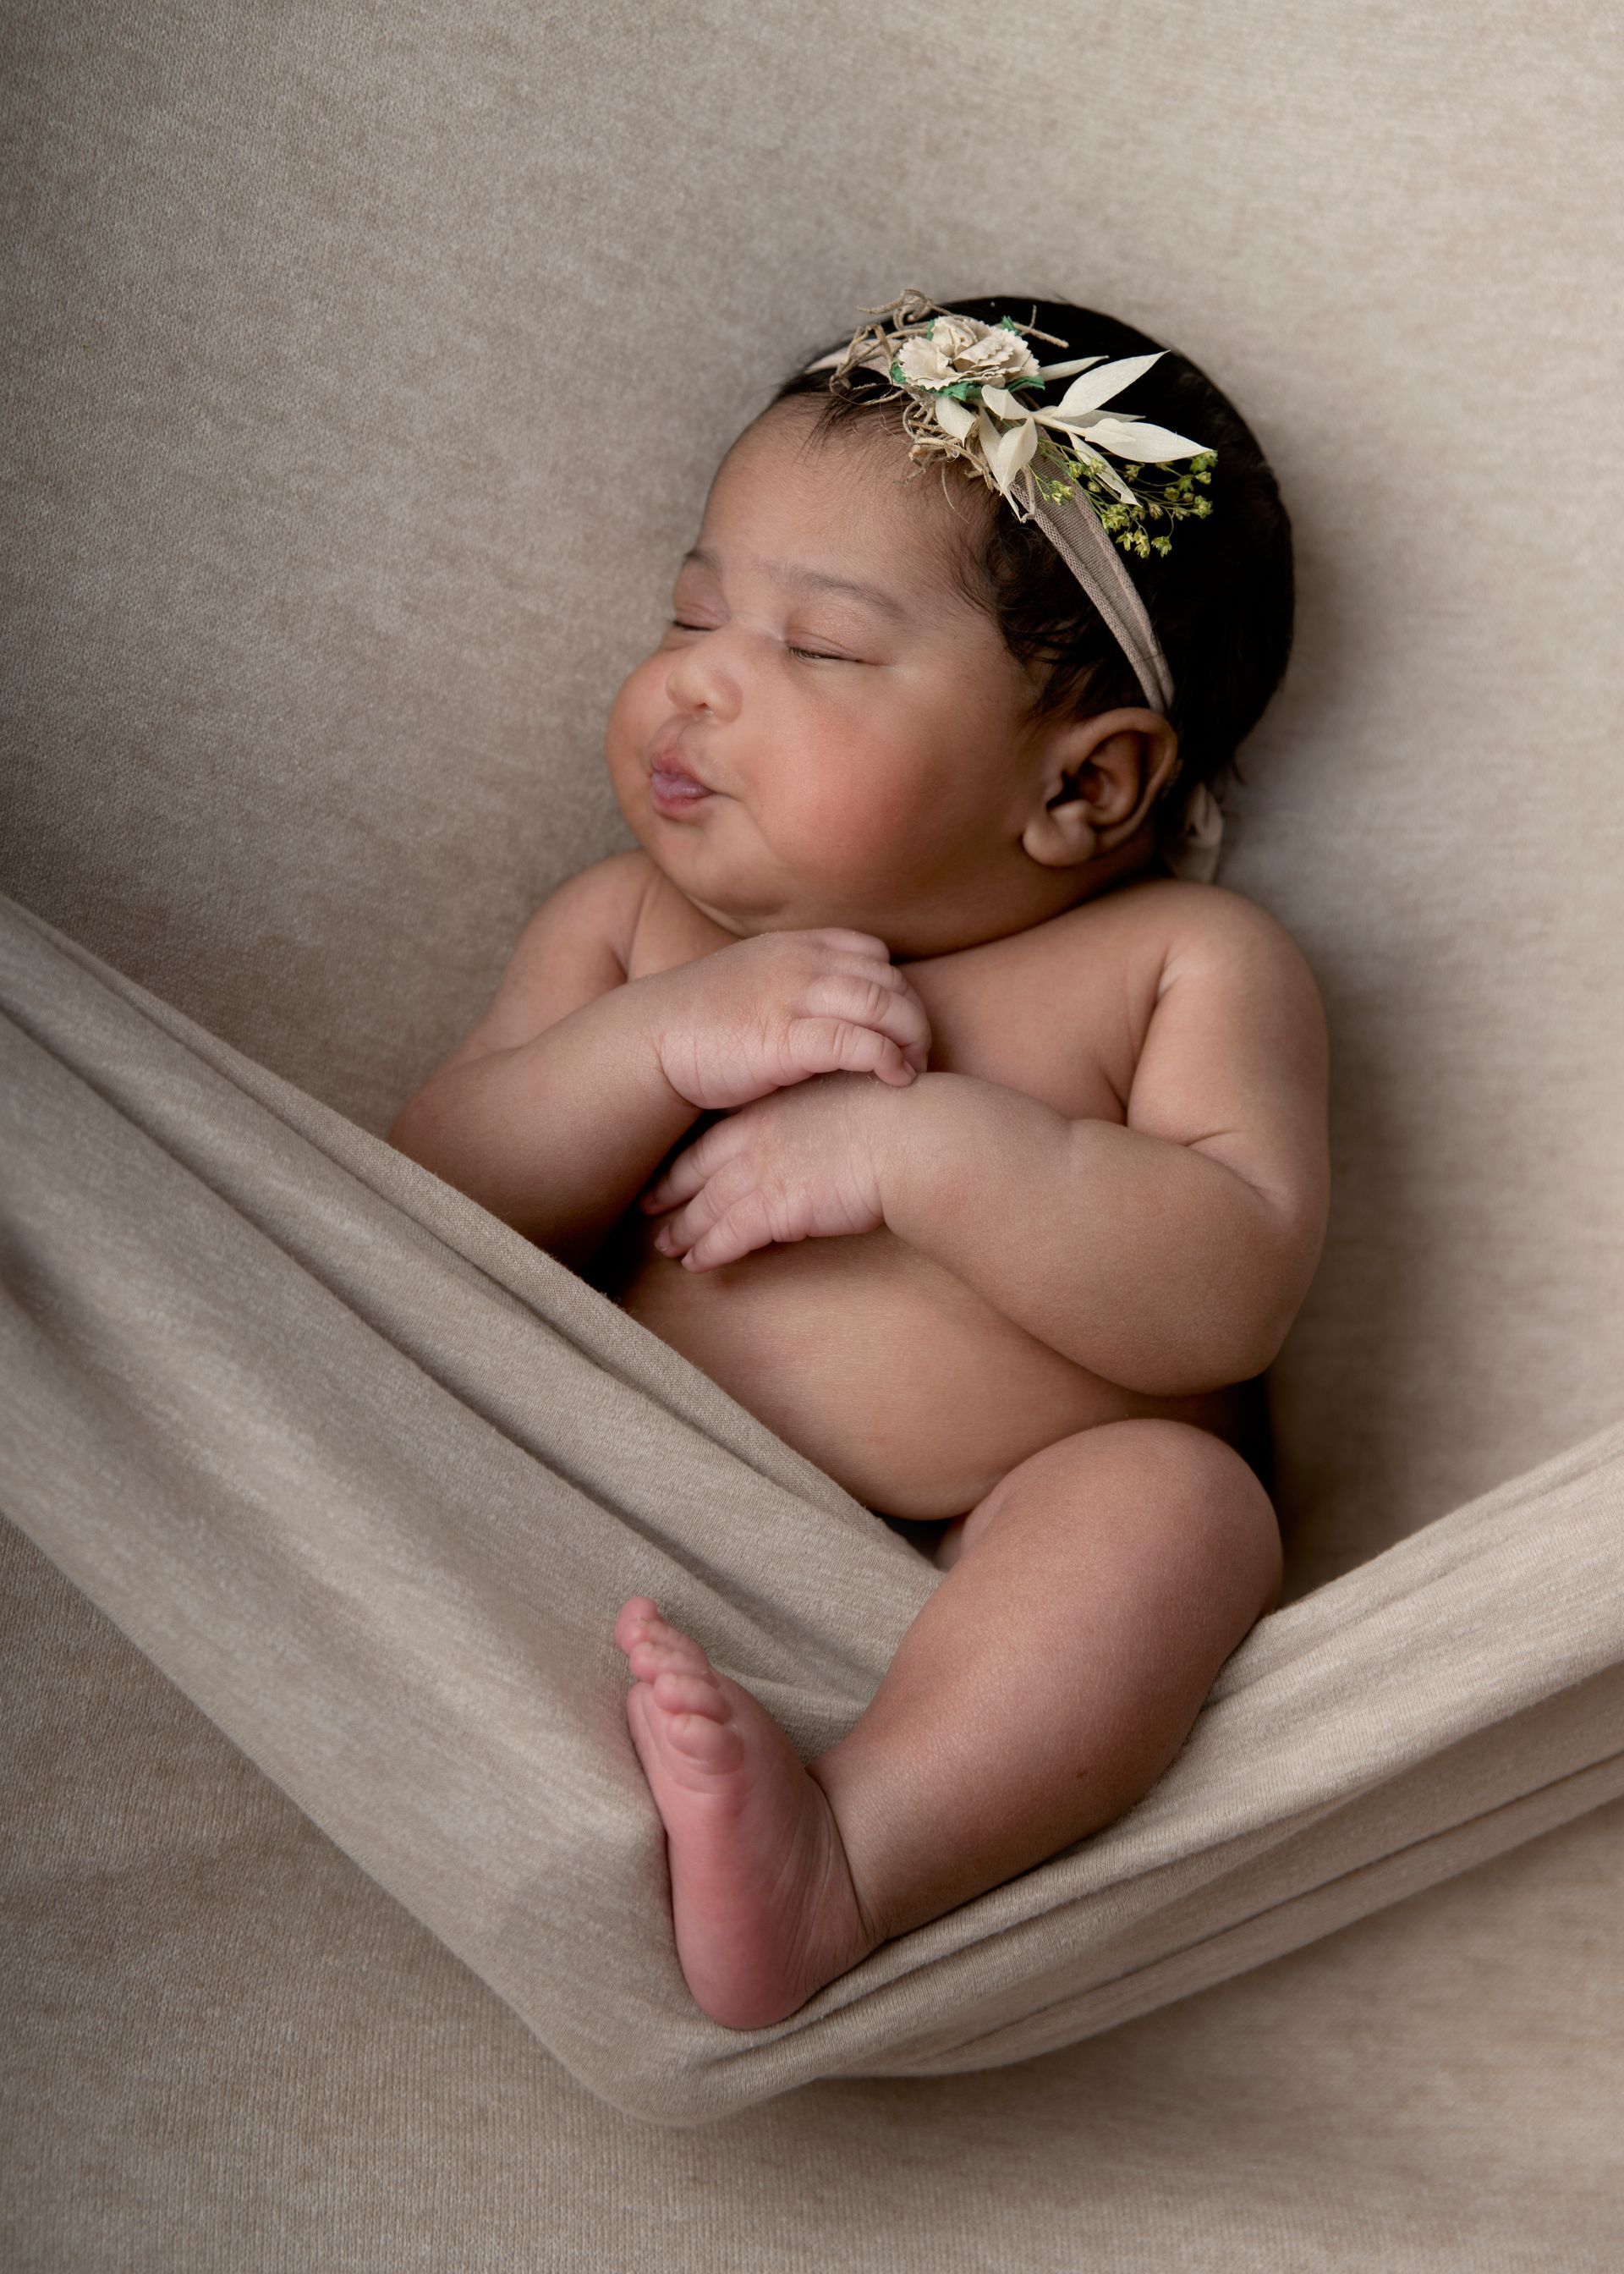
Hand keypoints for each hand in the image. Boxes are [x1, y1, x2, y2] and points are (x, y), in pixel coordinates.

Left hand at [637, 1073, 893, 1269]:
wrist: (911, 1136)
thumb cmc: (895, 1120)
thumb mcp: (841, 1107)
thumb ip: (815, 1126)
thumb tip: (813, 1143)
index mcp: (771, 1111)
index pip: (713, 1139)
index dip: (686, 1161)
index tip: (667, 1173)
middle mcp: (757, 1141)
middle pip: (696, 1172)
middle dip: (669, 1195)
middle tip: (647, 1210)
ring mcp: (762, 1173)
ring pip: (706, 1208)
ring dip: (683, 1231)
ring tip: (666, 1248)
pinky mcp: (776, 1207)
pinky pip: (728, 1236)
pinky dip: (707, 1251)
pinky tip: (695, 1265)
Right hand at [638, 928, 930, 1111]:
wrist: (651, 1042)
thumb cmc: (703, 1024)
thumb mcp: (757, 983)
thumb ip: (799, 986)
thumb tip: (840, 1013)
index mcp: (796, 946)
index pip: (874, 955)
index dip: (897, 991)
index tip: (898, 1030)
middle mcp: (802, 963)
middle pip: (890, 981)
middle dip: (914, 1020)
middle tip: (918, 1058)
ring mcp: (794, 998)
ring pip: (885, 1005)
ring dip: (911, 1040)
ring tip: (912, 1071)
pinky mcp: (786, 1040)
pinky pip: (858, 1041)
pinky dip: (888, 1059)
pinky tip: (895, 1081)